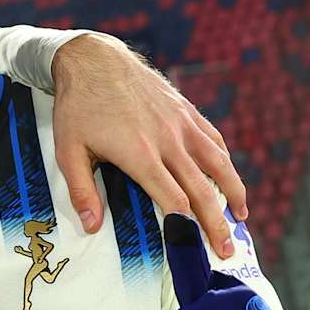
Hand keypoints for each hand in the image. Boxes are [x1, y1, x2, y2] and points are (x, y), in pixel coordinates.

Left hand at [50, 32, 246, 257]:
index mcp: (140, 155)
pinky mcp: (186, 110)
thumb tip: (91, 227)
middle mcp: (168, 141)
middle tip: (227, 250)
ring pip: (218, 164)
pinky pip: (214, 139)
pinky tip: (229, 177)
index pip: (174, 200)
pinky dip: (225, 162)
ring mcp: (181, 124)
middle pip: (202, 190)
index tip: (194, 248)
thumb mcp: (68, 150)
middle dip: (217, 224)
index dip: (187, 227)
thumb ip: (81, 190)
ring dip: (233, 193)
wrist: (94, 59)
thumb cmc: (78, 107)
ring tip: (241, 218)